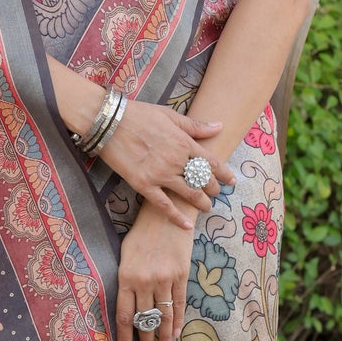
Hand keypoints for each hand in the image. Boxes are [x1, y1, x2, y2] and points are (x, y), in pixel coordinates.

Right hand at [97, 99, 234, 227]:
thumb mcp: (169, 115)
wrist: (109, 122)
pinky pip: (164, 205)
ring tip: (206, 208)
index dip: (224, 173)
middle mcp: (176, 160)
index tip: (232, 181)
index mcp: (183, 142)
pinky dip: (176, 217)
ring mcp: (161, 174)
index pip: (211, 162)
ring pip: (189, 194)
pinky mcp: (144, 185)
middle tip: (216, 194)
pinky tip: (186, 226)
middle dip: (213, 188)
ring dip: (201, 203)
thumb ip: (195, 125)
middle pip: (203, 180)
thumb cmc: (138, 114)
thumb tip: (219, 126)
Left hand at [117, 203, 193, 340]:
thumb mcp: (125, 254)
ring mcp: (165, 279)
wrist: (167, 212)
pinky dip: (177, 321)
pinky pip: (179, 304)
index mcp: (126, 277)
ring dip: (163, 338)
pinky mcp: (181, 275)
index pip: (125, 316)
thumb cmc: (141, 232)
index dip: (124, 338)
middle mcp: (145, 282)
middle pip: (145, 321)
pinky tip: (175, 334)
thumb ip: (125, 280)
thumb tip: (127, 305)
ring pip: (163, 316)